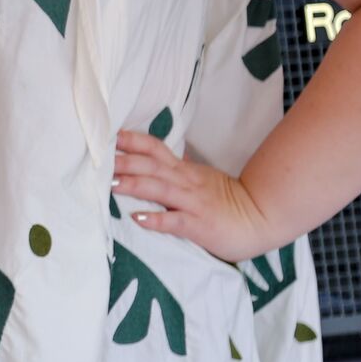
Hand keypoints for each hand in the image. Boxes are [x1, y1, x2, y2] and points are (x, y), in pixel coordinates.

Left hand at [113, 129, 276, 261]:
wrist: (262, 217)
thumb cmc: (229, 199)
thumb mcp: (201, 177)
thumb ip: (178, 167)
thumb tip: (156, 154)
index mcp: (184, 171)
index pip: (155, 149)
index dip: (133, 142)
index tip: (109, 136)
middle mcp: (185, 182)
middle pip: (151, 167)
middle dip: (124, 162)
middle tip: (98, 159)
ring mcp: (192, 203)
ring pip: (160, 190)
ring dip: (134, 185)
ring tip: (110, 185)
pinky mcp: (200, 225)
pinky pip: (176, 222)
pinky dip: (157, 219)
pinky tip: (139, 219)